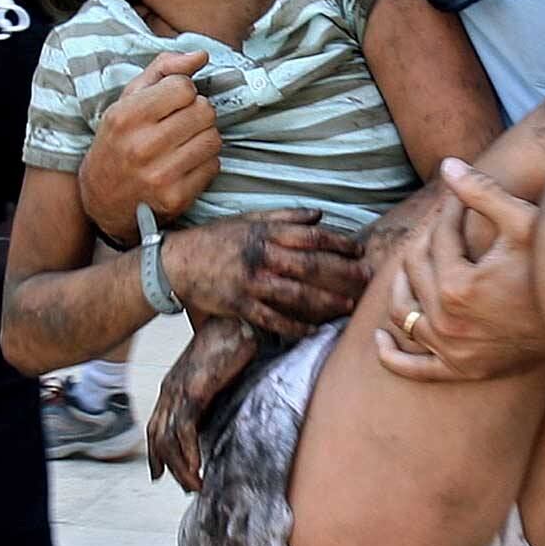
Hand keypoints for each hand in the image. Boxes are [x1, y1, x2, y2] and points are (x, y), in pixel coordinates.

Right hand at [79, 50, 219, 240]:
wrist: (101, 200)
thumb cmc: (118, 142)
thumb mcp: (128, 100)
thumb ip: (163, 70)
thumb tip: (201, 55)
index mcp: (126, 116)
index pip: (184, 88)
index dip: (184, 91)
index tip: (173, 102)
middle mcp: (142, 146)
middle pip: (204, 112)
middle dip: (198, 113)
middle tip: (183, 122)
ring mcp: (160, 175)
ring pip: (213, 138)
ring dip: (204, 137)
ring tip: (184, 143)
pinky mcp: (175, 198)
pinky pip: (213, 166)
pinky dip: (205, 162)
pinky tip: (185, 164)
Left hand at [147, 320, 258, 491]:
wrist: (236, 318)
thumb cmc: (230, 341)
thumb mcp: (216, 373)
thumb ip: (212, 393)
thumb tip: (219, 413)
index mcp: (174, 384)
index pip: (157, 425)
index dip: (158, 452)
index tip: (162, 473)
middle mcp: (171, 389)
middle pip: (158, 437)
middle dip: (169, 465)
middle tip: (186, 485)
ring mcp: (179, 390)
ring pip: (169, 440)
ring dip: (181, 467)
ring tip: (196, 485)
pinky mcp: (195, 390)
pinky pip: (185, 430)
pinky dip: (188, 453)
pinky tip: (198, 469)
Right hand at [164, 210, 367, 338]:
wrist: (178, 261)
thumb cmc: (217, 238)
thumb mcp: (250, 218)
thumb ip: (286, 216)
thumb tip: (320, 214)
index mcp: (267, 233)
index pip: (312, 236)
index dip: (339, 243)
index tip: (359, 250)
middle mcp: (263, 256)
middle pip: (311, 266)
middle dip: (342, 273)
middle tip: (366, 279)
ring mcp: (251, 282)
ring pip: (296, 294)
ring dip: (325, 302)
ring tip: (347, 307)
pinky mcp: (240, 305)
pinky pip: (273, 319)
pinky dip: (294, 326)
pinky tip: (313, 331)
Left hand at [374, 159, 544, 383]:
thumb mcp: (525, 224)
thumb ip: (483, 192)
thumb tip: (446, 165)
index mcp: (458, 285)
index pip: (437, 239)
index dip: (447, 214)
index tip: (458, 203)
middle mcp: (447, 322)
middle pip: (415, 271)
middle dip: (425, 242)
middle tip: (440, 227)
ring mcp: (452, 351)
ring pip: (404, 314)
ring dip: (401, 287)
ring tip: (410, 267)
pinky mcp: (460, 370)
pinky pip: (414, 368)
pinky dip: (392, 355)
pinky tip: (379, 339)